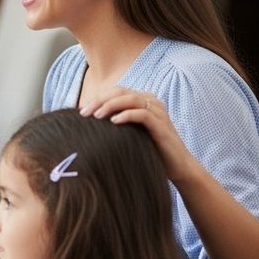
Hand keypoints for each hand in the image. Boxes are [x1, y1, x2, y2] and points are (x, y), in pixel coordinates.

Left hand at [80, 88, 198, 182]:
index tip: (81, 111)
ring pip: (131, 99)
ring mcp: (159, 112)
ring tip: (96, 116)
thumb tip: (87, 124)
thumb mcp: (129, 133)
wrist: (177, 167)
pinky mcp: (162, 125)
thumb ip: (115, 124)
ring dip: (111, 105)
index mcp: (143, 101)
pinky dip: (127, 115)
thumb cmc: (149, 150)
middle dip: (100, 100)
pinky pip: (143, 114)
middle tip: (84, 112)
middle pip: (121, 92)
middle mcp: (152, 102)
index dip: (97, 97)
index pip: (116, 91)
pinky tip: (114, 121)